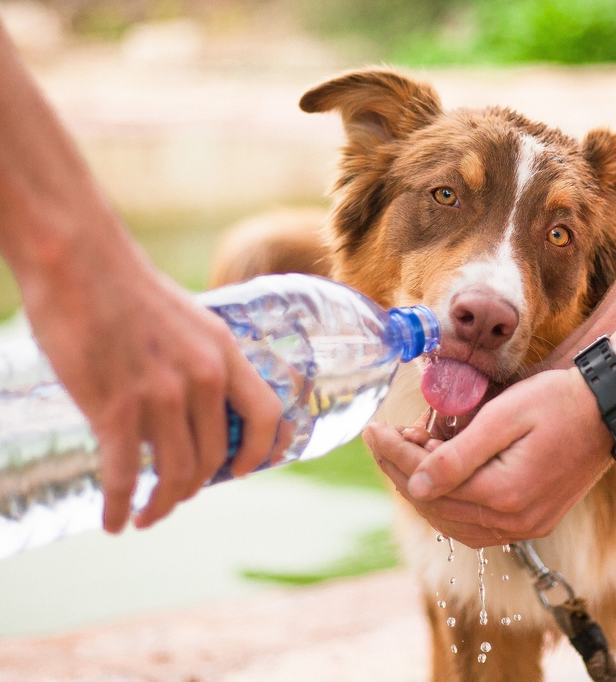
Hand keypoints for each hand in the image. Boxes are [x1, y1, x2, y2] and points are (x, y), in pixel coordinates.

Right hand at [18, 230, 285, 532]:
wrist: (79, 261)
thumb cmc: (128, 289)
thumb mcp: (189, 321)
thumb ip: (201, 361)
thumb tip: (197, 405)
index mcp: (224, 353)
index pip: (266, 415)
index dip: (261, 452)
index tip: (242, 472)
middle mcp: (202, 377)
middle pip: (214, 456)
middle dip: (195, 487)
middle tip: (175, 497)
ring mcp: (161, 395)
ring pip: (175, 473)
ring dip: (162, 505)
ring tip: (146, 515)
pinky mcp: (115, 408)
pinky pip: (125, 476)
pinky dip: (120, 506)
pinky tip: (113, 521)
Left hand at [364, 368, 612, 547]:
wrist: (609, 410)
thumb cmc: (558, 402)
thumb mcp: (504, 417)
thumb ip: (457, 455)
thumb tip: (414, 484)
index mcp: (504, 495)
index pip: (428, 483)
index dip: (394, 455)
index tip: (373, 429)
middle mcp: (514, 521)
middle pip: (436, 506)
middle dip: (402, 471)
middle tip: (385, 437)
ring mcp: (526, 527)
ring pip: (453, 522)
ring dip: (423, 490)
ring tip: (408, 453)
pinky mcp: (533, 522)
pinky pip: (477, 525)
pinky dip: (450, 504)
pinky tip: (438, 479)